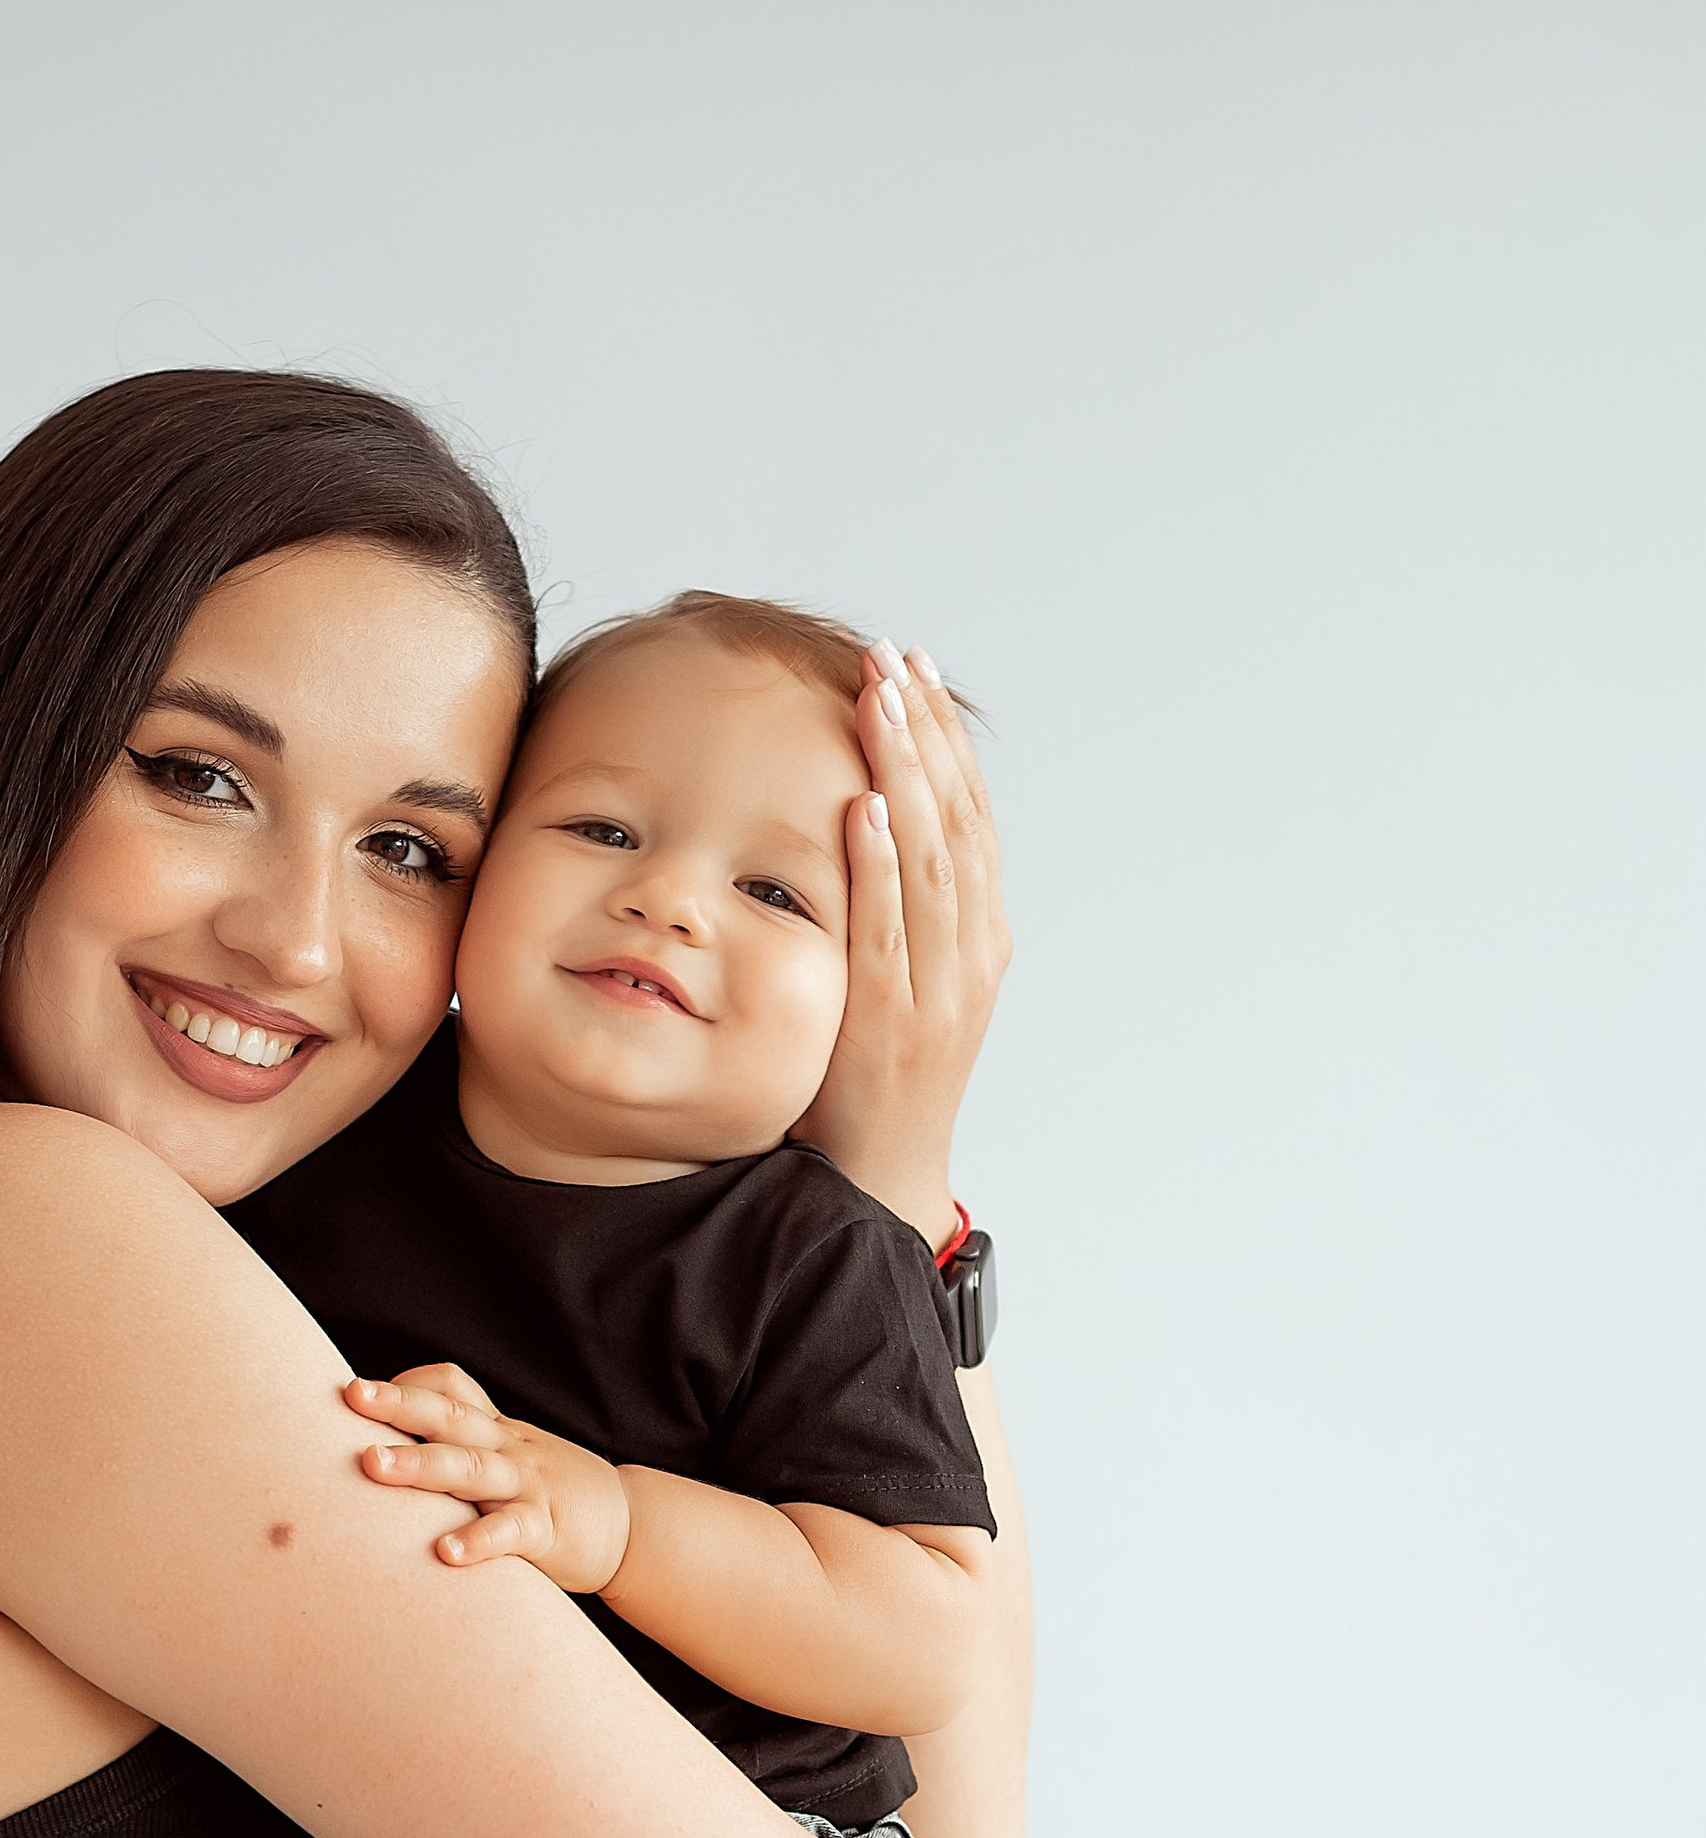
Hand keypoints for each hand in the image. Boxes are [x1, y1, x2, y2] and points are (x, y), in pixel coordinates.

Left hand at [345, 1364, 630, 1592]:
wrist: (633, 1528)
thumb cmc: (555, 1494)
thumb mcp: (512, 1457)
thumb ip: (464, 1448)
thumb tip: (394, 1445)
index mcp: (497, 1431)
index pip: (453, 1387)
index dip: (410, 1383)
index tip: (360, 1393)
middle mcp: (508, 1450)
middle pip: (450, 1416)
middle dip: (398, 1404)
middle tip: (352, 1396)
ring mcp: (528, 1487)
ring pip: (469, 1468)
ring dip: (419, 1463)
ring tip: (374, 1465)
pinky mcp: (547, 1530)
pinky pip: (510, 1532)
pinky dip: (478, 1540)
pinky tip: (445, 1553)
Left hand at [791, 645, 1010, 1249]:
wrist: (882, 1179)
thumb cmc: (870, 1080)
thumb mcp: (897, 983)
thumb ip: (892, 913)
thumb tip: (858, 822)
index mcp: (979, 937)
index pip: (968, 815)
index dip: (945, 740)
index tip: (916, 671)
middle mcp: (972, 954)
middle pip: (956, 820)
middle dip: (926, 733)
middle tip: (894, 658)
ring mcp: (939, 989)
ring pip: (931, 861)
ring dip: (907, 774)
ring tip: (879, 701)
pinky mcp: (892, 1022)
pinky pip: (889, 929)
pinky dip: (880, 865)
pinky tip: (862, 807)